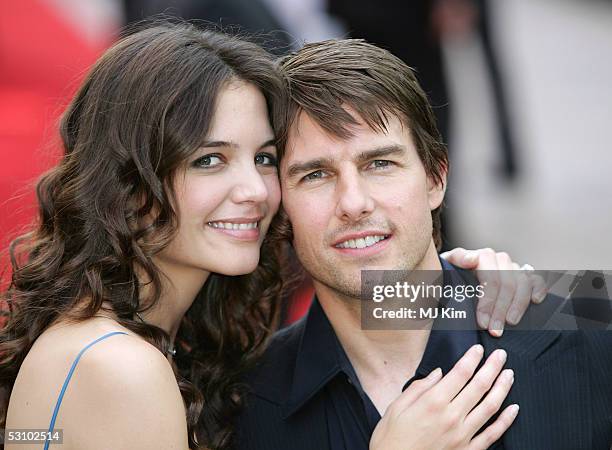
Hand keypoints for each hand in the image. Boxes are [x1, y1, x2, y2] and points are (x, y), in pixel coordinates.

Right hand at [370, 345, 517, 449]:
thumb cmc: (391, 439)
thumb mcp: (396, 407)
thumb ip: (419, 388)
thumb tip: (437, 373)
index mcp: (433, 402)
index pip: (460, 373)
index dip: (472, 358)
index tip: (479, 349)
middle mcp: (451, 416)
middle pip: (479, 385)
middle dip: (492, 367)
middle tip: (500, 355)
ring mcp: (462, 435)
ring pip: (490, 406)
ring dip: (503, 388)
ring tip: (509, 374)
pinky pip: (493, 434)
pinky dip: (506, 420)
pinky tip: (513, 408)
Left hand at [441, 248, 546, 335]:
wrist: (454, 277)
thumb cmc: (450, 275)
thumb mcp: (447, 267)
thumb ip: (457, 260)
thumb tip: (472, 259)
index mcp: (481, 256)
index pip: (490, 278)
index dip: (487, 301)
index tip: (482, 322)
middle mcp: (499, 259)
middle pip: (506, 284)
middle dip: (500, 310)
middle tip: (494, 330)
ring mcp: (512, 266)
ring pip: (522, 283)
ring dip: (518, 305)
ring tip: (511, 323)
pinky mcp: (524, 274)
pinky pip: (536, 279)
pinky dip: (538, 288)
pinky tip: (536, 301)